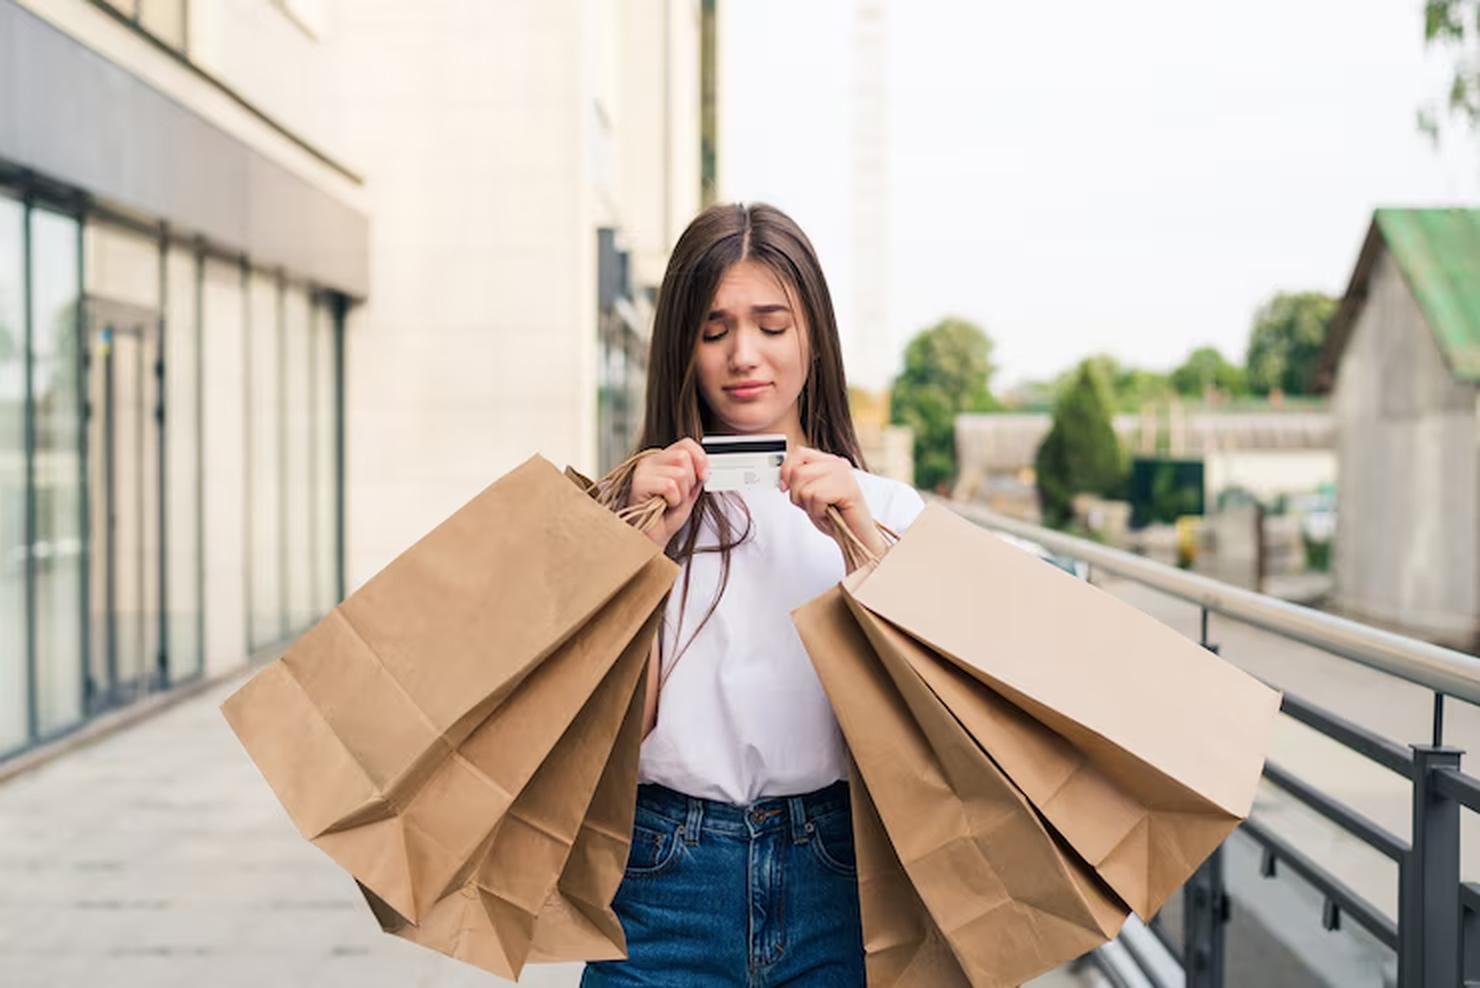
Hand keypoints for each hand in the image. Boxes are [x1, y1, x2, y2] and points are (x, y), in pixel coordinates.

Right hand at [630, 438, 708, 545]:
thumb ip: (696, 476)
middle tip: (679, 495)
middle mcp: (651, 461)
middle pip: (684, 456)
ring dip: (681, 493)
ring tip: (670, 502)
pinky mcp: (640, 482)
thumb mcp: (688, 493)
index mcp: (662, 460)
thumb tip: (705, 466)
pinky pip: (670, 486)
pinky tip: (664, 505)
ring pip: (680, 473)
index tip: (704, 475)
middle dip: (690, 481)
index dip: (700, 458)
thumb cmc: (666, 518)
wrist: (652, 538)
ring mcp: (644, 470)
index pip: (686, 444)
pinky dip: (673, 500)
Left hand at [779, 446, 886, 564]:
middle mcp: (837, 464)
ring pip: (805, 486)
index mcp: (828, 461)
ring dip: (809, 505)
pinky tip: (829, 514)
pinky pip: (817, 497)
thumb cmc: (833, 517)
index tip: (785, 488)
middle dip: (797, 495)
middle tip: (813, 505)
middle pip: (797, 472)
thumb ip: (798, 481)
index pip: (799, 453)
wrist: (854, 536)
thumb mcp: (809, 495)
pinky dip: (818, 511)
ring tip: (823, 510)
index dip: (786, 471)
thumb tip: (783, 477)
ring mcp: (844, 474)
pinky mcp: (848, 488)